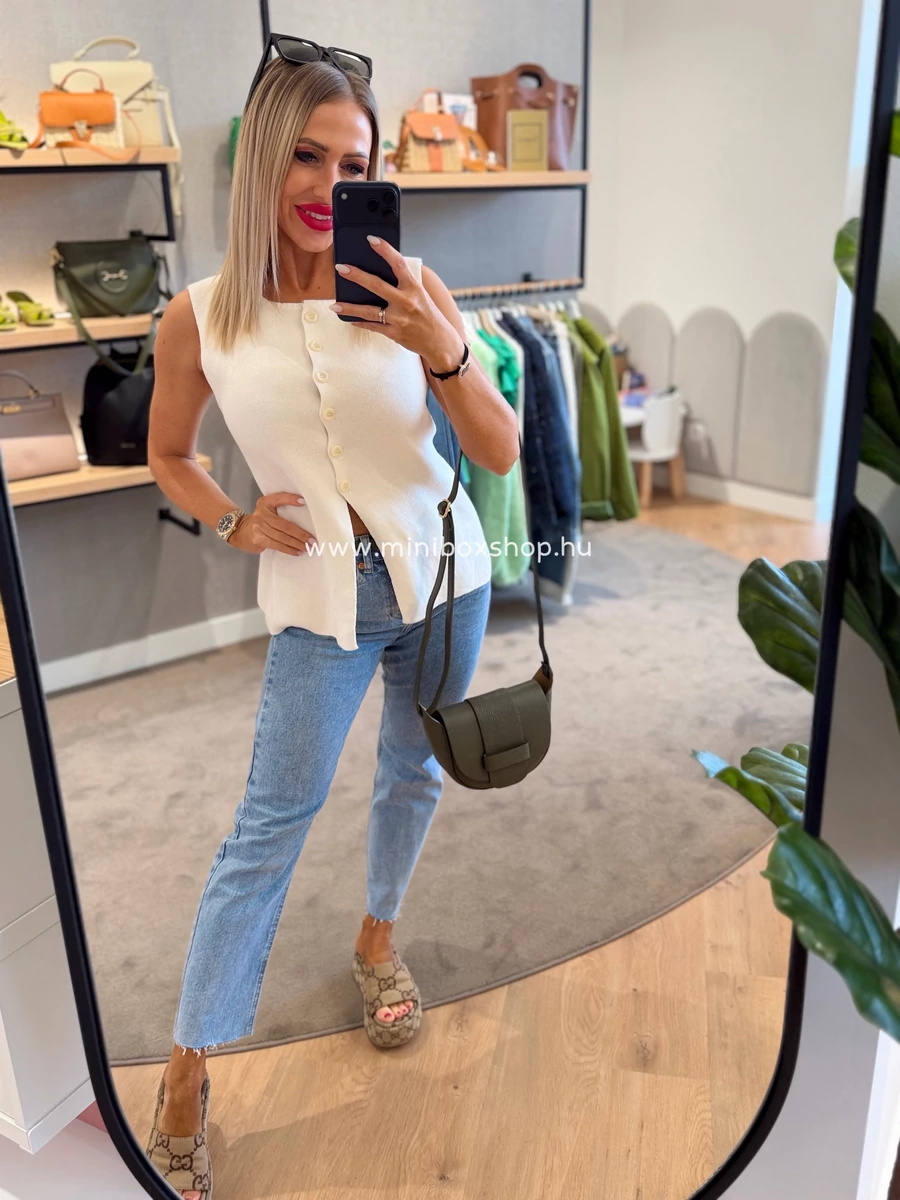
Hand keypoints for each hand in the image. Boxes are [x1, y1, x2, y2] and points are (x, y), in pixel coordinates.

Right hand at [228, 492, 315, 556]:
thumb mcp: (267, 508)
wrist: (239, 530)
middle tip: (312, 540)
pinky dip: (289, 549)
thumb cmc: (259, 520)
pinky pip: (277, 545)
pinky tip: (297, 551)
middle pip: (285, 525)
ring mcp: (259, 527)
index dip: (291, 499)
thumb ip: (281, 507)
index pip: (279, 498)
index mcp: (265, 503)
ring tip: (307, 547)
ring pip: (282, 537)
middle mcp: (262, 514)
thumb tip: (303, 510)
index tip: (303, 502)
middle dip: (300, 534)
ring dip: (297, 544)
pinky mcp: (258, 539)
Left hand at [329, 238, 462, 366]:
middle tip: (341, 268)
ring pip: (369, 310)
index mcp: (414, 287)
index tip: (371, 239)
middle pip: (377, 285)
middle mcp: (406, 301)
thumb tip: (379, 274)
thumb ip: (403, 285)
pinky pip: (372, 326)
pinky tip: (349, 318)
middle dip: (356, 276)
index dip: (385, 250)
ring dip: (350, 307)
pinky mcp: (394, 333)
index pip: (398, 264)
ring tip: (334, 305)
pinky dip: (360, 322)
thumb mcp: (420, 295)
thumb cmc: (429, 316)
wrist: (441, 343)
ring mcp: (399, 319)